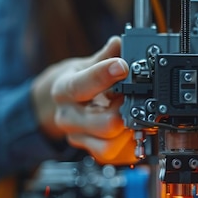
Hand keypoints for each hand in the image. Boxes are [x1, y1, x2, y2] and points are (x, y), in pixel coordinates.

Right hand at [32, 36, 136, 163]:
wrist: (61, 105)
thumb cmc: (75, 82)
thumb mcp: (85, 64)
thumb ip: (105, 55)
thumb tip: (121, 42)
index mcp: (64, 90)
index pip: (81, 85)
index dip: (103, 75)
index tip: (123, 66)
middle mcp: (68, 117)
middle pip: (104, 123)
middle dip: (126, 111)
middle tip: (137, 98)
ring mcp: (78, 136)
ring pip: (109, 145)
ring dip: (128, 131)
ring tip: (133, 114)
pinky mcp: (89, 149)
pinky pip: (112, 154)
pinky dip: (127, 144)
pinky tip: (130, 130)